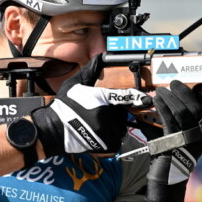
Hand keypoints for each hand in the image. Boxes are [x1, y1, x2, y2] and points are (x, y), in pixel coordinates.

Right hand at [31, 55, 149, 154]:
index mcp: (102, 98)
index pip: (125, 96)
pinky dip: (111, 138)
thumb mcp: (76, 83)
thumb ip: (90, 71)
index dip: (138, 98)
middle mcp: (107, 115)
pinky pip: (116, 141)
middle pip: (122, 114)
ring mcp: (107, 131)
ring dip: (113, 127)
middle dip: (115, 113)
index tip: (147, 99)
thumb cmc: (64, 106)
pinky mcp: (105, 144)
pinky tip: (98, 134)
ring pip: (120, 128)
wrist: (54, 128)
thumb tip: (99, 57)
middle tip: (100, 114)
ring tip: (97, 124)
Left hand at [146, 80, 201, 201]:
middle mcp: (199, 134)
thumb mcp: (183, 138)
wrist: (170, 177)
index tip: (180, 86)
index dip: (190, 94)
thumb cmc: (174, 156)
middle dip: (180, 92)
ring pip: (180, 111)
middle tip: (170, 85)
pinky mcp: (175, 141)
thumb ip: (178, 122)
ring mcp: (188, 138)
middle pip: (192, 106)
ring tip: (160, 92)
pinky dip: (162, 108)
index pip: (200, 107)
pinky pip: (168, 119)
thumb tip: (167, 102)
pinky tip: (156, 102)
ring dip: (169, 98)